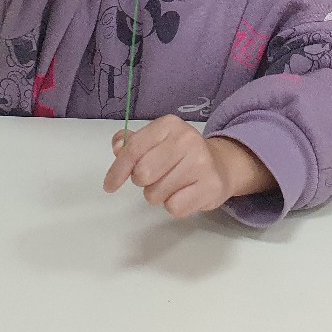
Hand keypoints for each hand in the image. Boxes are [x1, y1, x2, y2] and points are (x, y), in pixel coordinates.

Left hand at [102, 115, 266, 218]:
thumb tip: (118, 145)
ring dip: (158, 195)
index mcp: (169, 125)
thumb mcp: (157, 141)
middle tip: (155, 178)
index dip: (118, 170)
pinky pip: (174, 207)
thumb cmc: (180, 155)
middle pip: (142, 174)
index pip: (133, 149)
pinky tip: (185, 194)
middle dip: (143, 182)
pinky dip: (174, 205)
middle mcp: (187, 139)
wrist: (221, 166)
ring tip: (173, 185)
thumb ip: (133, 143)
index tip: (109, 186)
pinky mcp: (210, 186)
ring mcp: (201, 162)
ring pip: (156, 194)